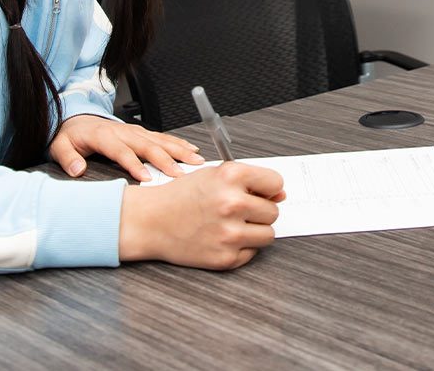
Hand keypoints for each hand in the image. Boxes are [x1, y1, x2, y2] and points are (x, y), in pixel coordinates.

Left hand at [49, 114, 202, 181]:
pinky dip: (178, 143)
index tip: (147, 177)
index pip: (121, 151)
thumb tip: (77, 170)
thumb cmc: (69, 136)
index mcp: (103, 136)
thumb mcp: (59, 146)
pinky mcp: (140, 132)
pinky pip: (162, 137)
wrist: (75, 119)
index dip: (134, 164)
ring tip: (196, 161)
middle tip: (180, 174)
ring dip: (178, 150)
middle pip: (147, 145)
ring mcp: (134, 130)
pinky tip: (191, 149)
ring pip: (159, 140)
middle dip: (166, 159)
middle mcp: (122, 131)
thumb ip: (67, 158)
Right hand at [120, 162, 285, 268]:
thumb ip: (250, 182)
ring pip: (268, 234)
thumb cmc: (182, 196)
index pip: (276, 183)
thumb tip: (281, 196)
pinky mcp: (225, 258)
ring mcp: (229, 233)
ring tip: (231, 225)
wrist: (151, 221)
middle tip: (236, 211)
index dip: (268, 189)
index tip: (259, 192)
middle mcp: (232, 203)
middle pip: (274, 211)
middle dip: (259, 211)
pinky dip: (241, 247)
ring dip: (254, 230)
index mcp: (231, 176)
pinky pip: (252, 252)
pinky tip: (221, 238)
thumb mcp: (215, 175)